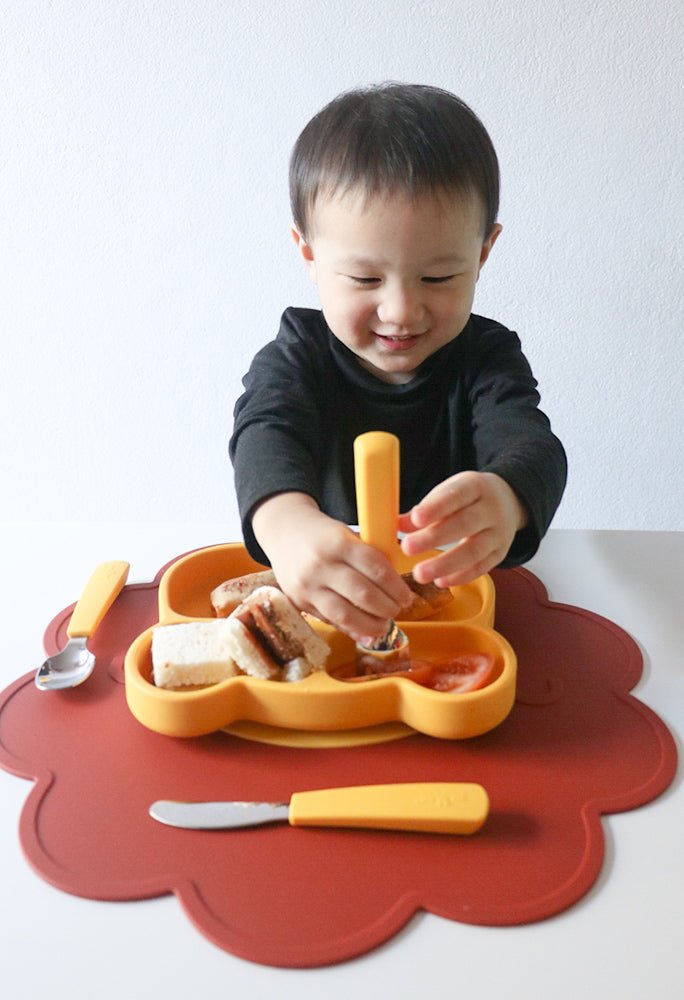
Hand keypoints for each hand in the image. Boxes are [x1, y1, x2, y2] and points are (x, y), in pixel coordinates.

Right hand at [252, 493, 412, 641]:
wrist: (283, 531)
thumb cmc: (324, 534)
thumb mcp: (347, 536)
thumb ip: (369, 559)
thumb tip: (395, 589)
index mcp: (338, 543)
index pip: (376, 568)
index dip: (396, 587)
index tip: (407, 596)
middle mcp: (321, 565)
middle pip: (363, 594)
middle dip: (388, 607)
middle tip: (399, 609)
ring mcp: (307, 586)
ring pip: (345, 614)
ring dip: (371, 624)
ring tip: (384, 624)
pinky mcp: (298, 601)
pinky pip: (329, 620)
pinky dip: (351, 629)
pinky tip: (365, 631)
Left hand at [398, 472, 527, 586]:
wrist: (508, 501)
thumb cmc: (467, 498)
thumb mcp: (448, 493)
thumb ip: (424, 510)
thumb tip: (397, 525)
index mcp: (475, 487)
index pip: (456, 495)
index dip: (436, 507)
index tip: (415, 518)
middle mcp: (491, 509)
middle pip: (465, 524)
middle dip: (434, 538)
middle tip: (407, 548)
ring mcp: (498, 533)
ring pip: (474, 550)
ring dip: (445, 564)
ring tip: (420, 573)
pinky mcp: (500, 553)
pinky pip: (482, 567)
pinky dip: (461, 576)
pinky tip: (441, 581)